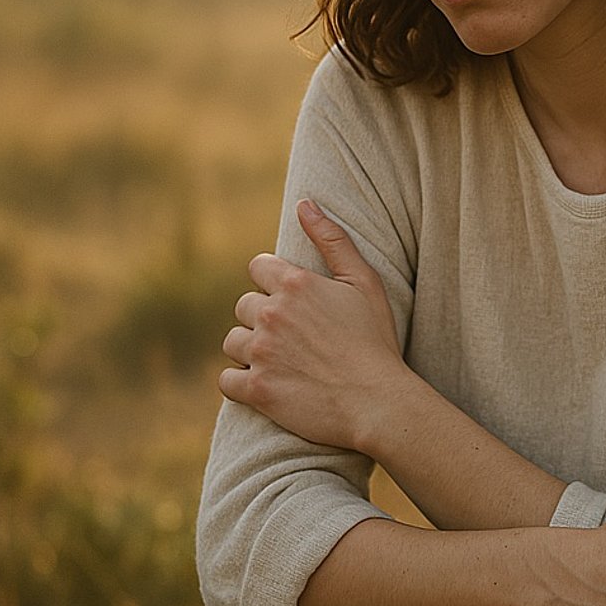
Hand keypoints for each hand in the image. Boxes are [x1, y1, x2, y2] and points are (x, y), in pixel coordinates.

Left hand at [219, 200, 411, 452]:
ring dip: (251, 351)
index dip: (274, 284)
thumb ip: (332, 240)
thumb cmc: (375, 341)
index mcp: (295, 284)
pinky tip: (265, 384)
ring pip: (233, 342)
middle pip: (244, 306)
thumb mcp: (364, 282)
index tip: (293, 304)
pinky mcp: (256, 389)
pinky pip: (226, 380)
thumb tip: (304, 203)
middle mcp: (271, 314)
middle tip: (294, 339)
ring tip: (283, 363)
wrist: (379, 401)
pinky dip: (240, 383)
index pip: (258, 268)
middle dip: (263, 320)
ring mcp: (261, 352)